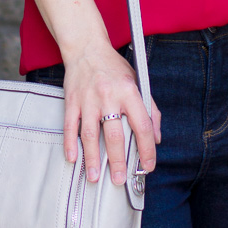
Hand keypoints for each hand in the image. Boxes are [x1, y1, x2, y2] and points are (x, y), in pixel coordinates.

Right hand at [61, 41, 160, 185]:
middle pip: (115, 134)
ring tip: (95, 177)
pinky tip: (73, 158)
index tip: (147, 165)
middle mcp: (109, 96)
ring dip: (92, 158)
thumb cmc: (114, 67)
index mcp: (129, 92)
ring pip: (90, 134)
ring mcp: (88, 100)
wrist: (87, 48)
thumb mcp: (138, 81)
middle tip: (119, 179)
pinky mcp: (72, 101)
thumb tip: (156, 137)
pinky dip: (70, 144)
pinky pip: (70, 126)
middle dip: (118, 160)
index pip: (142, 125)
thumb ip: (150, 109)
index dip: (147, 149)